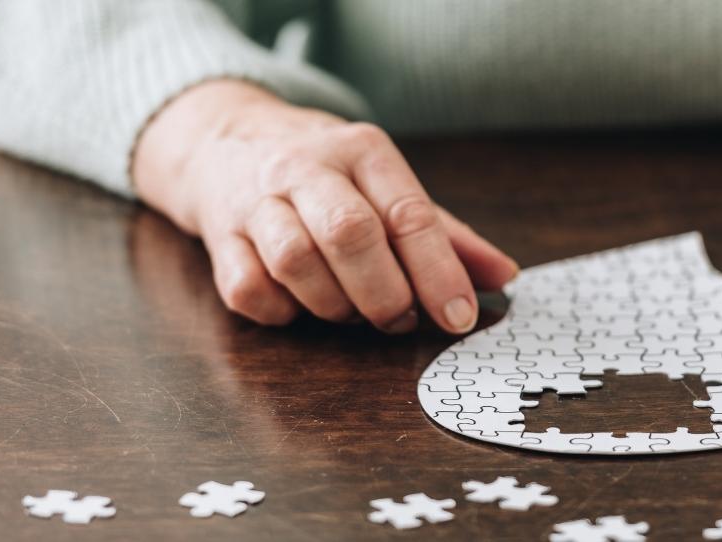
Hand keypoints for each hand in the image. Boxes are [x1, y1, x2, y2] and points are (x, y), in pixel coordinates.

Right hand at [132, 80, 517, 331]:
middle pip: (350, 234)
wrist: (223, 143)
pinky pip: (249, 290)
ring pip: (295, 262)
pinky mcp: (219, 238)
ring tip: (352, 310)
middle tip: (400, 319)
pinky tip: (300, 305)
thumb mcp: (387, 185)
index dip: (438, 272)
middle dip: (384, 293)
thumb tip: (502, 276)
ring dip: (334, 305)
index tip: (459, 316)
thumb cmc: (325, 176)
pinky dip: (281, 311)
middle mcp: (306, 168)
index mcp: (362, 150)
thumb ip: (444, 233)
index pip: (408, 213)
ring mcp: (256, 201)